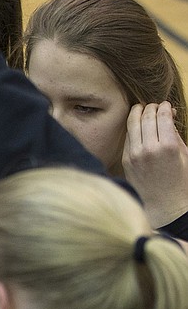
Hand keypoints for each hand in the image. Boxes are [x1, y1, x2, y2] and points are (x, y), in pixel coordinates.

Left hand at [123, 102, 187, 226]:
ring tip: (140, 108)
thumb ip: (176, 134)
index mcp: (168, 146)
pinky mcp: (126, 160)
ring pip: (132, 125)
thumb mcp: (185, 154)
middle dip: (150, 108)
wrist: (165, 203)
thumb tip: (168, 115)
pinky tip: (135, 125)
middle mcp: (149, 149)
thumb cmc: (180, 179)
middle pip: (146, 118)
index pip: (162, 117)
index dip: (164, 107)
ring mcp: (135, 155)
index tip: (165, 105)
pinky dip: (132, 128)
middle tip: (153, 105)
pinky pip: (127, 138)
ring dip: (137, 113)